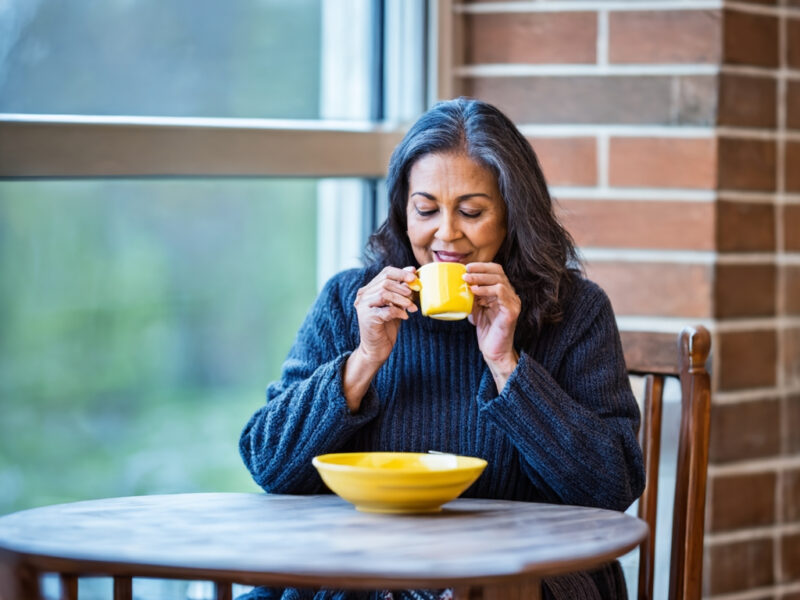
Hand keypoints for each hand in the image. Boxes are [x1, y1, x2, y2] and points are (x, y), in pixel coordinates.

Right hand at [344, 267, 417, 411]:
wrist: (377, 348)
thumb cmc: (387, 326)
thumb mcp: (396, 304)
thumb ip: (401, 289)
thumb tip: (412, 270)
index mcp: (369, 289)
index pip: (385, 272)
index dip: (401, 272)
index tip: (414, 277)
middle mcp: (363, 296)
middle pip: (385, 282)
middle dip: (403, 287)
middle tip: (414, 294)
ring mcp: (363, 307)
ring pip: (384, 293)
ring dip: (402, 299)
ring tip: (411, 307)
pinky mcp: (367, 318)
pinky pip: (386, 310)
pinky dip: (398, 312)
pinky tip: (405, 317)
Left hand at [465, 262, 520, 390]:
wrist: (494, 351)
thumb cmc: (486, 330)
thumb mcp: (475, 309)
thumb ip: (471, 296)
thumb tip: (458, 284)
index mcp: (503, 292)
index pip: (496, 271)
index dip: (482, 266)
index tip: (466, 267)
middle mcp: (510, 295)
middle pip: (498, 272)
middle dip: (480, 270)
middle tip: (465, 272)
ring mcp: (513, 302)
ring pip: (500, 281)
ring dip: (481, 279)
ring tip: (467, 280)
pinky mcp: (512, 311)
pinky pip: (501, 294)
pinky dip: (487, 290)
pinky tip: (475, 292)